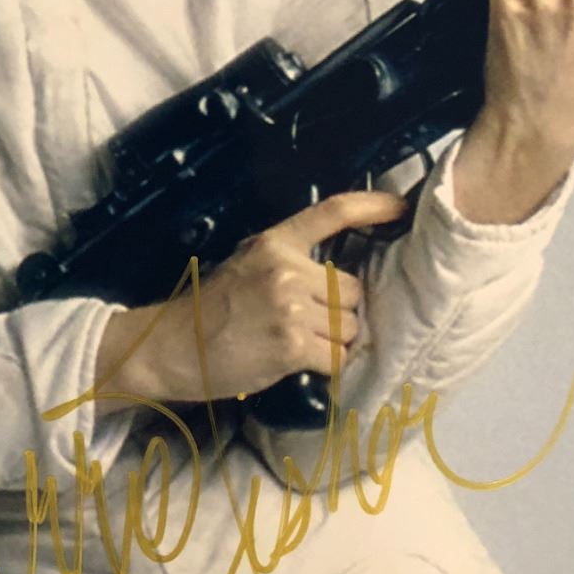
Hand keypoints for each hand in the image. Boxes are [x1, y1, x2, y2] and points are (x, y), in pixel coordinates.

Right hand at [93, 189, 406, 406]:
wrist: (173, 346)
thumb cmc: (211, 310)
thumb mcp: (246, 265)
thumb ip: (287, 261)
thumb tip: (337, 278)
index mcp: (274, 242)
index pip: (331, 213)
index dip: (371, 206)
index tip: (400, 208)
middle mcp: (286, 268)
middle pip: (353, 291)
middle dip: (340, 312)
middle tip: (306, 326)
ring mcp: (290, 306)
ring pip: (350, 327)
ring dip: (334, 343)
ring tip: (299, 347)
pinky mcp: (292, 345)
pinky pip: (338, 358)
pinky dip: (327, 367)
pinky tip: (300, 365)